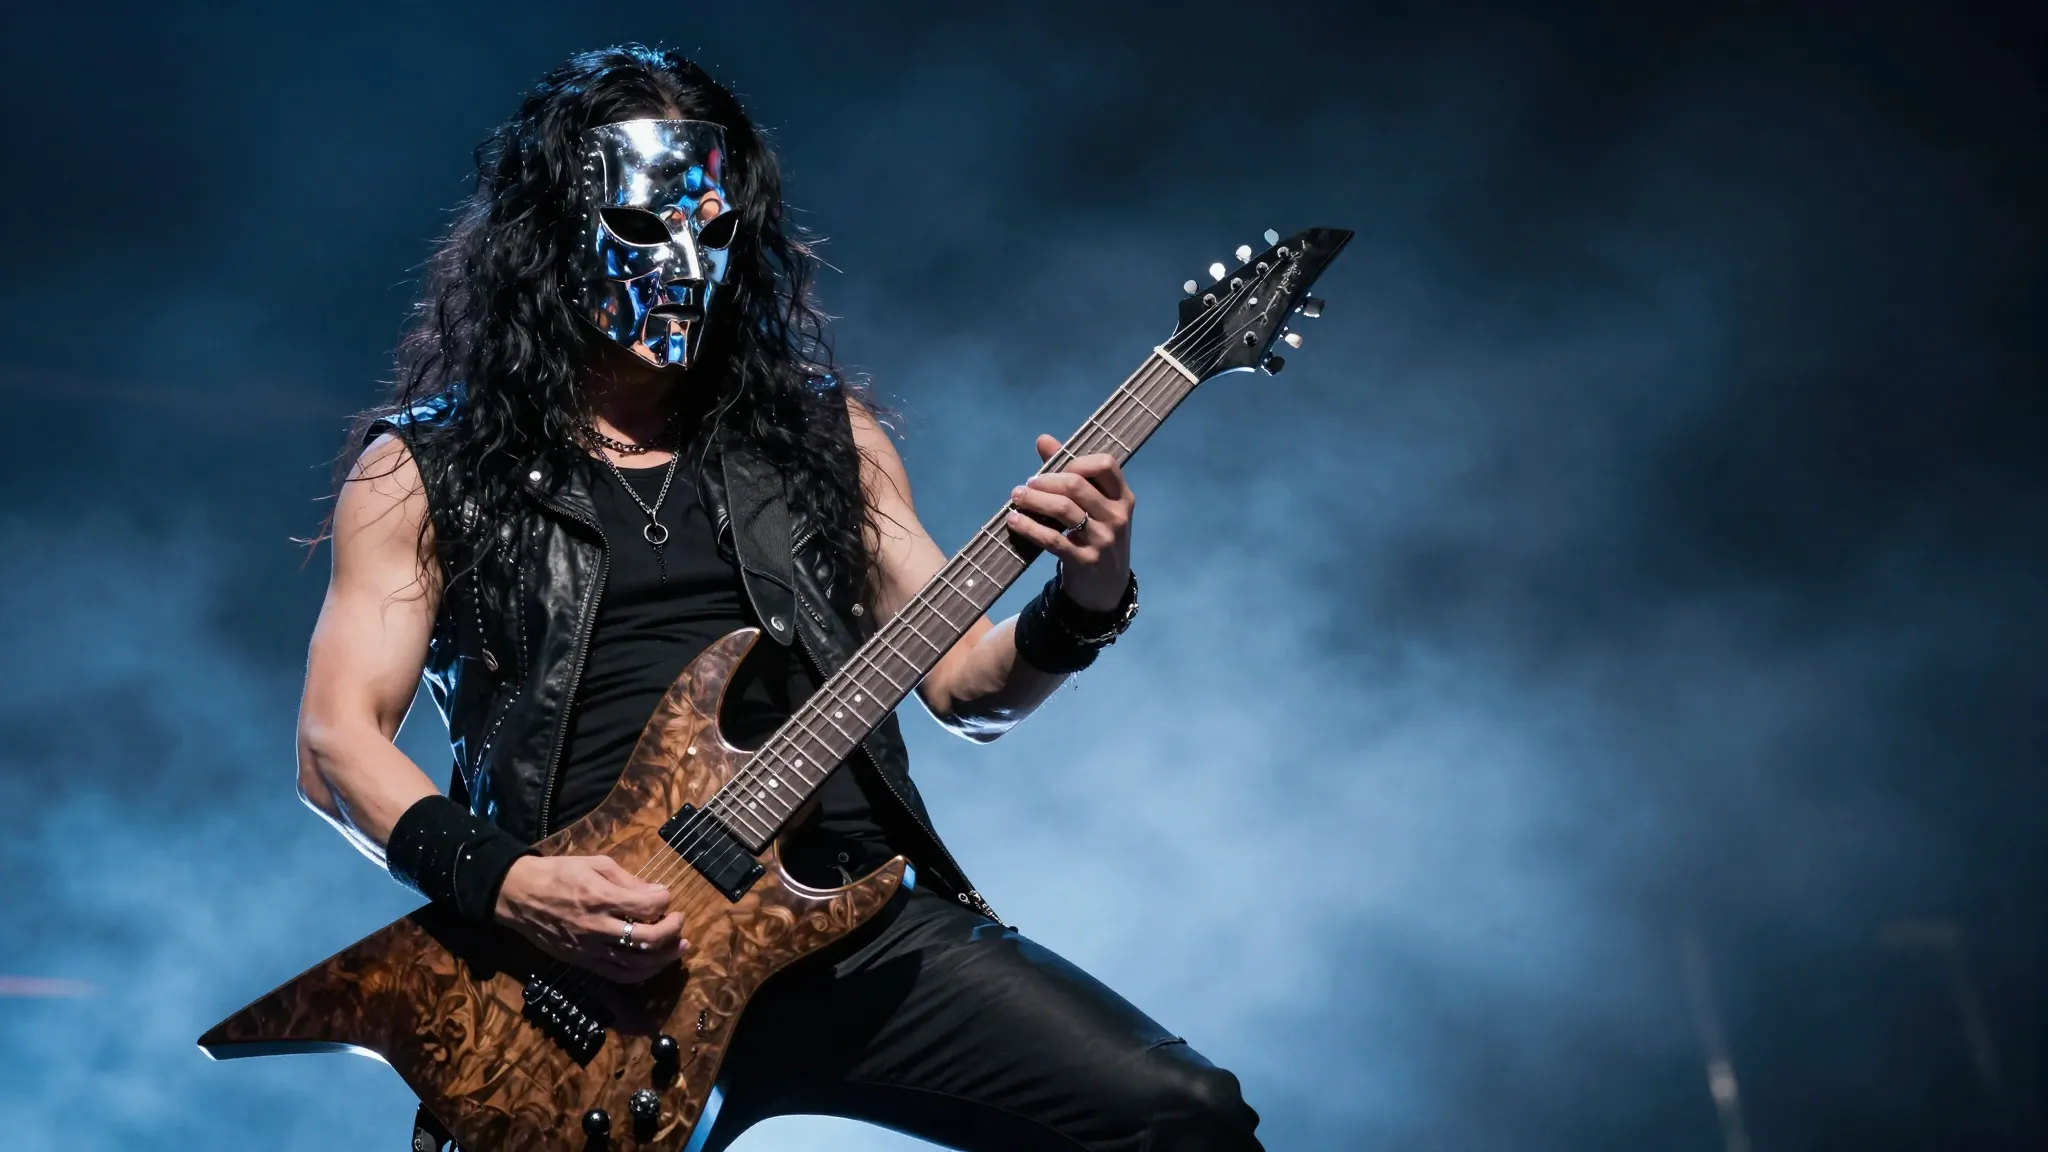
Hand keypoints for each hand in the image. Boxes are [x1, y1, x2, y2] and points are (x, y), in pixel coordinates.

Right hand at [494, 855, 687, 983]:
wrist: (520, 897)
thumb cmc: (559, 874)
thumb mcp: (596, 863)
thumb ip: (629, 880)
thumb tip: (658, 892)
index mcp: (601, 898)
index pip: (647, 906)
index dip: (665, 900)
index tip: (666, 895)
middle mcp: (597, 927)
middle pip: (647, 938)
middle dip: (672, 930)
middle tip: (680, 920)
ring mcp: (590, 949)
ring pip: (636, 963)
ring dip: (664, 957)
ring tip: (680, 947)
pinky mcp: (583, 963)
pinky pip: (618, 975)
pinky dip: (642, 972)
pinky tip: (654, 963)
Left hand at [1005, 434, 1134, 611]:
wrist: (1105, 588)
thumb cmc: (1095, 537)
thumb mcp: (1093, 507)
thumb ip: (1070, 472)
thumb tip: (1043, 440)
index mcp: (1122, 497)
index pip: (1105, 464)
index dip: (1076, 461)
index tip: (1055, 470)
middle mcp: (1117, 516)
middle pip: (1076, 485)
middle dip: (1045, 481)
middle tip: (1025, 485)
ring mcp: (1103, 540)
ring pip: (1063, 509)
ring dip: (1033, 500)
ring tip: (1016, 497)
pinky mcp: (1085, 560)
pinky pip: (1052, 539)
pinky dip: (1029, 527)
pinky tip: (1014, 521)